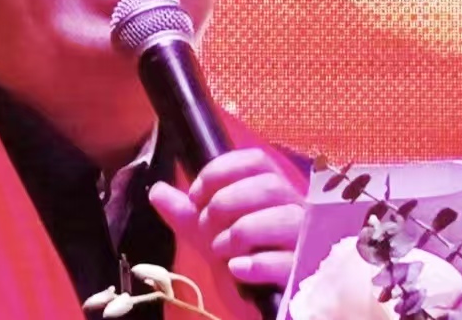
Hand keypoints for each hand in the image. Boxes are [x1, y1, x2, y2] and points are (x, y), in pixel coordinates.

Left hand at [149, 148, 304, 318]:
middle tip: (205, 226)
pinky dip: (253, 264)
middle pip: (269, 186)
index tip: (195, 195)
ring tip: (221, 250)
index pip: (255, 161)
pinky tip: (237, 270)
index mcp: (273, 191)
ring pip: (280, 218)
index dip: (220, 171)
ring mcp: (304, 239)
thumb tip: (157, 190)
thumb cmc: (239, 259)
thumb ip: (185, 212)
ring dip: (239, 233)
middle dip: (225, 203)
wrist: (256, 301)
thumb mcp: (208, 234)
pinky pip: (285, 260)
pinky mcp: (304, 271)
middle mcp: (295, 209)